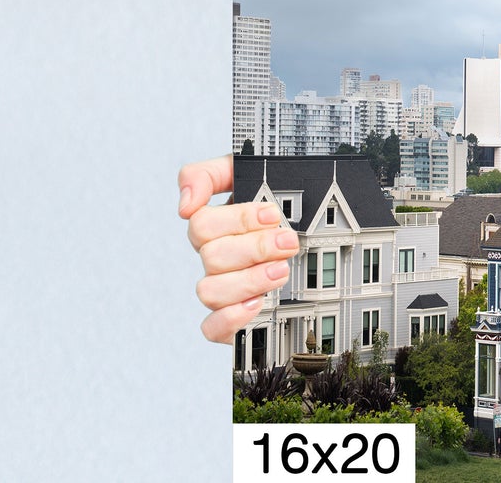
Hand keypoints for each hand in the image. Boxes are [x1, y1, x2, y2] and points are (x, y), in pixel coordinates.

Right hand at [179, 154, 297, 342]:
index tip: (271, 213)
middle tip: (287, 241)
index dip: (238, 219)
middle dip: (255, 248)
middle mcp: (215, 259)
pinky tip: (256, 304)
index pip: (202, 225)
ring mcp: (223, 288)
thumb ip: (209, 174)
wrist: (315, 231)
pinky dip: (231, 318)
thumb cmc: (276, 202)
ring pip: (210, 292)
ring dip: (249, 280)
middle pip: (212, 257)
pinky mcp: (232, 318)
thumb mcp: (246, 173)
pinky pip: (211, 328)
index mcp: (215, 227)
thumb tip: (185, 204)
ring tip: (281, 270)